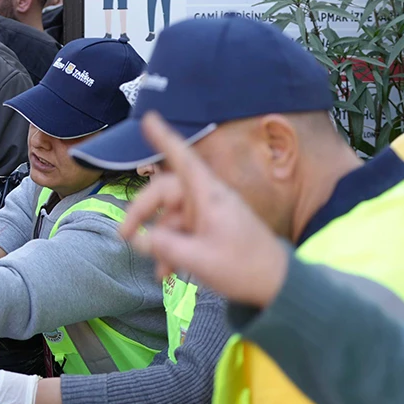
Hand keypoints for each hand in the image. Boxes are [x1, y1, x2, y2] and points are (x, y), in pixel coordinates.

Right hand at [120, 112, 289, 306]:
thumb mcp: (200, 260)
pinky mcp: (210, 229)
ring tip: (159, 271)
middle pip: (165, 192)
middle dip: (142, 212)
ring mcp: (208, 214)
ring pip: (170, 218)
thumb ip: (165, 248)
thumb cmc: (245, 267)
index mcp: (209, 196)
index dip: (165, 138)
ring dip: (159, 241)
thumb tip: (139, 239)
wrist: (277, 285)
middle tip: (125, 236)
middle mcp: (207, 199)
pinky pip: (181, 232)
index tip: (149, 118)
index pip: (183, 160)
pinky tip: (167, 272)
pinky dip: (171, 249)